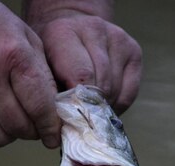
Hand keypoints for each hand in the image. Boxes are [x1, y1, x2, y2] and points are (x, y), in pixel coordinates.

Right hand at [0, 0, 60, 147]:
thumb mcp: (25, 37)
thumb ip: (44, 74)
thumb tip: (56, 111)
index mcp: (13, 56)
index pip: (39, 106)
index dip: (50, 127)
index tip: (54, 136)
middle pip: (19, 126)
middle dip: (33, 132)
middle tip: (36, 127)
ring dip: (12, 136)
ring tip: (14, 123)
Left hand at [28, 13, 142, 114]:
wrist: (69, 31)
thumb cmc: (50, 59)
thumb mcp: (41, 73)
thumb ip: (50, 95)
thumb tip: (66, 128)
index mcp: (63, 32)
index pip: (80, 77)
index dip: (77, 105)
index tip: (71, 121)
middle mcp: (93, 29)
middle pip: (100, 85)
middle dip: (89, 108)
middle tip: (79, 120)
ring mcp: (117, 38)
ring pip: (114, 90)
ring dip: (102, 107)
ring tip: (89, 108)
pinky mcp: (134, 50)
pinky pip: (129, 93)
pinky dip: (117, 104)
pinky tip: (104, 103)